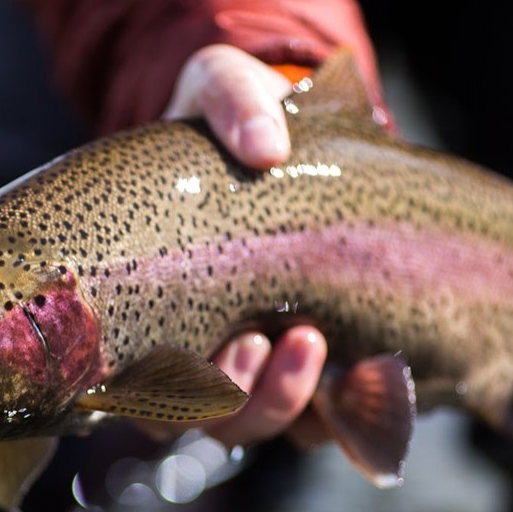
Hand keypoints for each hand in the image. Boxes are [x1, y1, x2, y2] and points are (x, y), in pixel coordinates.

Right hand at [151, 44, 328, 448]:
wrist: (283, 131)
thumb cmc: (232, 119)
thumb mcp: (221, 85)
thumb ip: (232, 100)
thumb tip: (265, 147)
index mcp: (152, 300)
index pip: (144, 386)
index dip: (178, 391)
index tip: (232, 341)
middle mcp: (193, 342)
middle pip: (205, 419)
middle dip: (248, 398)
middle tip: (278, 341)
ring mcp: (249, 357)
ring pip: (252, 426)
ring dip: (284, 403)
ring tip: (314, 341)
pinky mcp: (307, 362)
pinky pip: (317, 419)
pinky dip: (340, 410)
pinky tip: (367, 368)